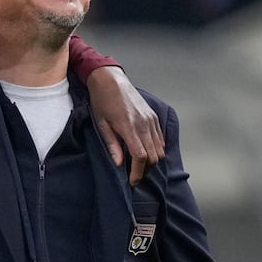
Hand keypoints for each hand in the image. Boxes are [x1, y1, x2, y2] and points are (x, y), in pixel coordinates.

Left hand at [87, 67, 164, 184]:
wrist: (111, 80)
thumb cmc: (102, 101)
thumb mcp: (101, 124)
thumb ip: (112, 144)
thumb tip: (118, 164)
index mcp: (129, 127)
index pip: (140, 156)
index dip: (137, 172)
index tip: (132, 181)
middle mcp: (144, 124)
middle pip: (153, 156)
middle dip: (145, 170)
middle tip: (135, 176)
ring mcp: (151, 120)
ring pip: (160, 149)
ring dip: (152, 162)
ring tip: (140, 167)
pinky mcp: (154, 117)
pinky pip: (160, 139)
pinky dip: (156, 150)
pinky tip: (146, 153)